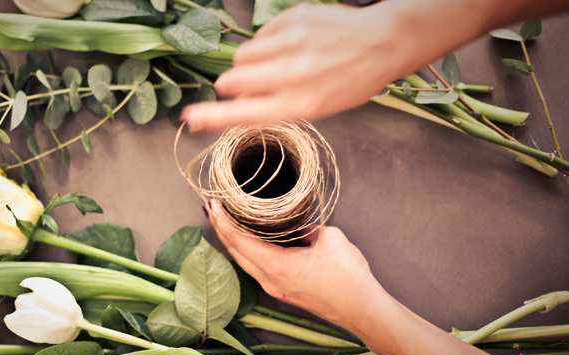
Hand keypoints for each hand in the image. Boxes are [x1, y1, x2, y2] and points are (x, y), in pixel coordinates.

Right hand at [182, 3, 413, 131]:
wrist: (382, 42)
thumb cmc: (350, 80)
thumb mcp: (316, 107)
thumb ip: (274, 107)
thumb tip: (235, 105)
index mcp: (301, 103)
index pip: (244, 114)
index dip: (211, 117)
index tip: (189, 117)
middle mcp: (294, 73)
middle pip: (232, 79)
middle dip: (234, 85)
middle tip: (254, 85)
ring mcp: (292, 42)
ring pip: (242, 56)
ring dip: (251, 63)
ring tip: (278, 63)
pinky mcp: (292, 18)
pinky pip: (259, 35)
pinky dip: (268, 43)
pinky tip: (293, 44)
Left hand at [207, 200, 387, 330]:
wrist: (363, 310)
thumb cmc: (348, 277)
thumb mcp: (330, 238)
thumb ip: (307, 227)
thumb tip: (298, 226)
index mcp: (276, 266)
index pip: (238, 240)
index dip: (222, 221)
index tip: (212, 205)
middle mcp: (270, 280)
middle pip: (235, 252)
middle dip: (221, 229)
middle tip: (212, 208)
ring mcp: (275, 289)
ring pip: (243, 262)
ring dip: (232, 241)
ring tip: (224, 222)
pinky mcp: (284, 292)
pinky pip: (256, 268)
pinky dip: (246, 252)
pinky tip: (247, 242)